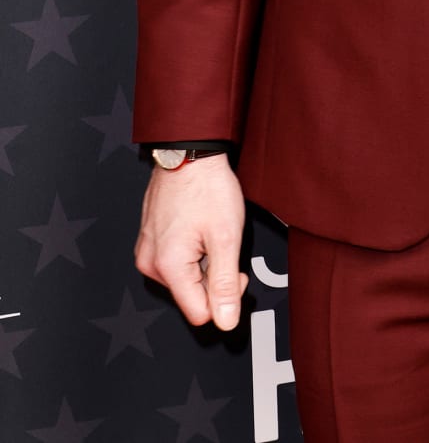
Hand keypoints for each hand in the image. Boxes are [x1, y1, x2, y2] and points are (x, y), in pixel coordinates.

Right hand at [134, 155, 248, 330]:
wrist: (190, 151)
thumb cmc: (207, 186)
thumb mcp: (226, 237)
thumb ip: (225, 283)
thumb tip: (226, 321)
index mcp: (168, 266)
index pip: (199, 314)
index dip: (224, 298)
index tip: (235, 272)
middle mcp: (150, 262)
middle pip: (191, 296)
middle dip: (213, 277)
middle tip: (226, 245)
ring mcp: (147, 250)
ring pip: (184, 279)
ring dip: (203, 263)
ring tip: (211, 232)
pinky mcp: (150, 240)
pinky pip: (175, 261)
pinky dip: (192, 251)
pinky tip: (199, 228)